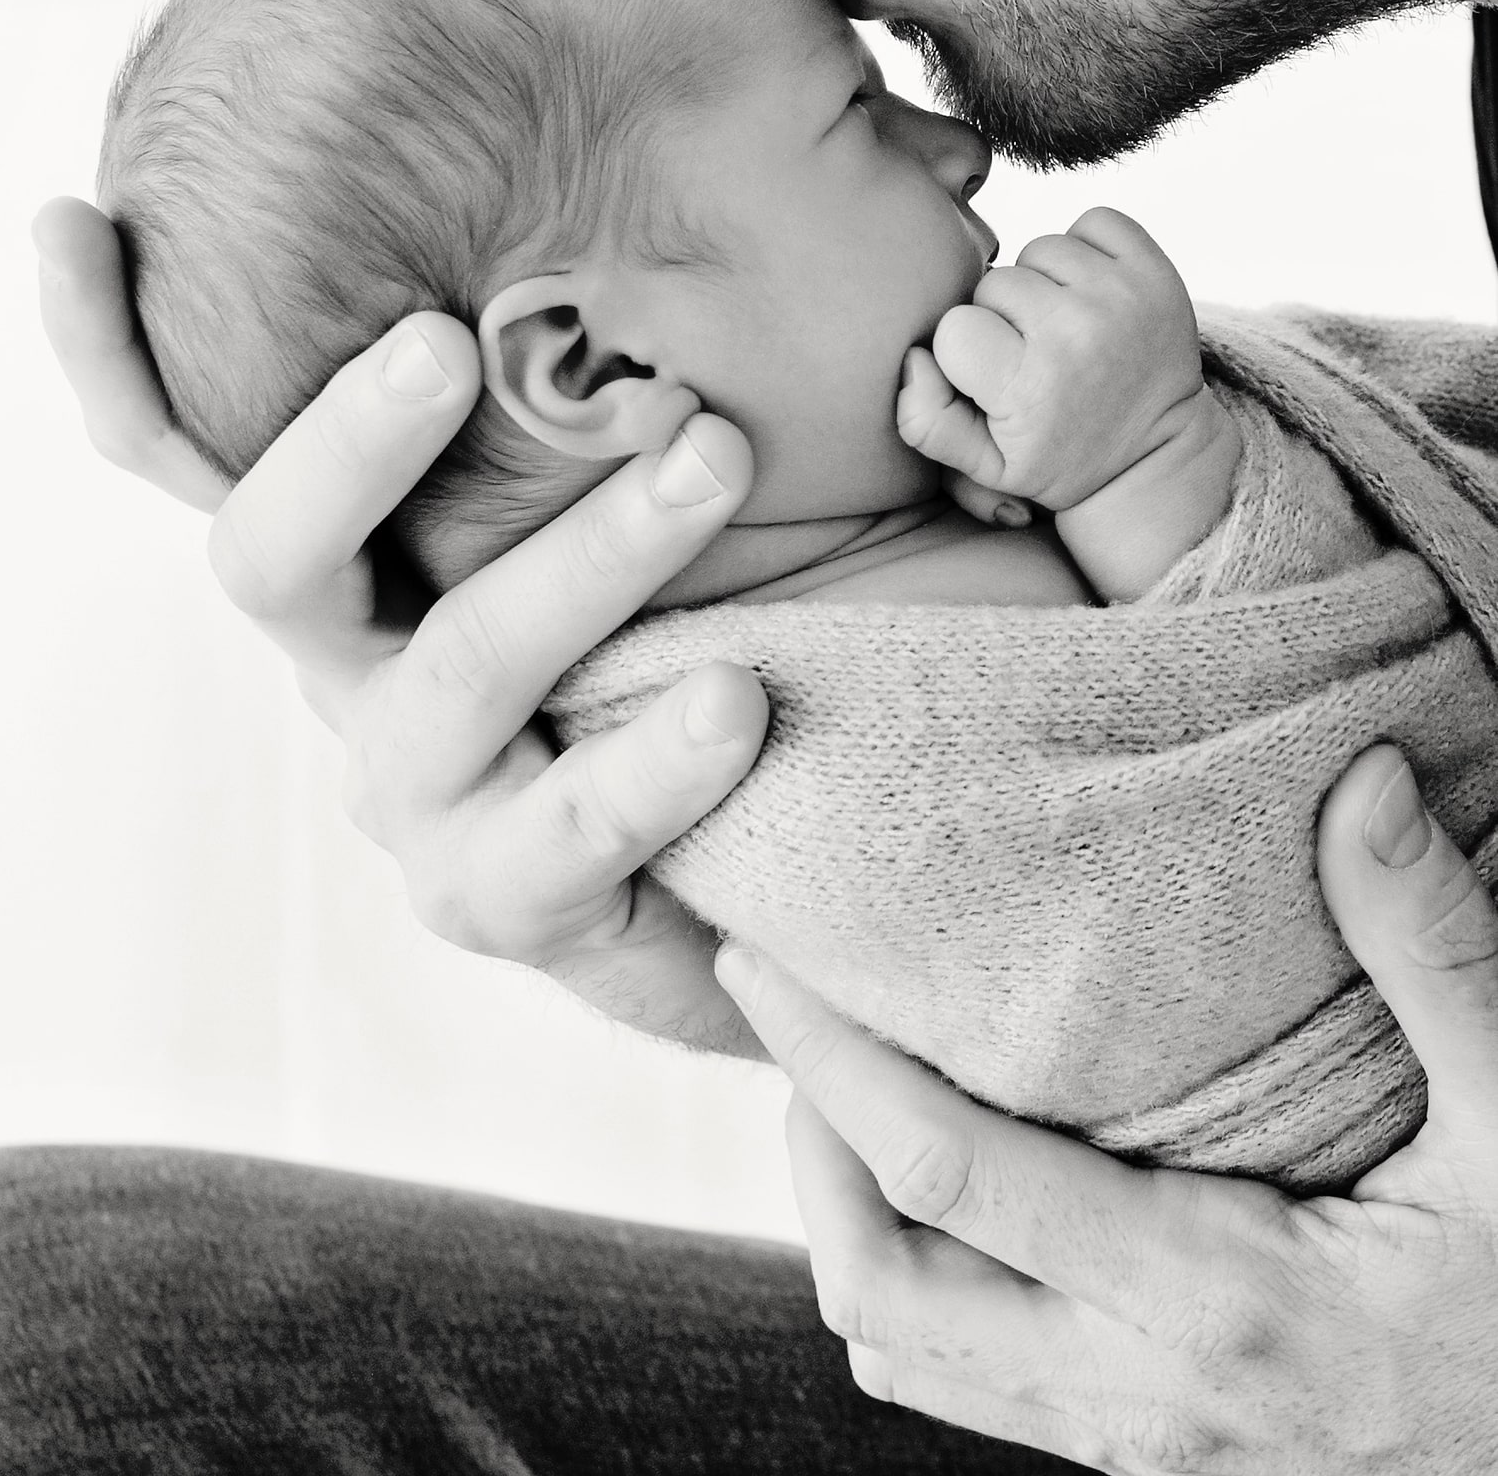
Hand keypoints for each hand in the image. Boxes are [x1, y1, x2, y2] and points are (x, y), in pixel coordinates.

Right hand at [35, 197, 771, 1054]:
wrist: (763, 836)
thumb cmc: (712, 609)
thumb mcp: (639, 473)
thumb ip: (603, 358)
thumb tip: (657, 112)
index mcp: (354, 557)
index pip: (197, 454)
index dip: (111, 353)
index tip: (74, 219)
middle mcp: (353, 666)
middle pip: (274, 560)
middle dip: (349, 447)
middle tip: (450, 342)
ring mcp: (418, 793)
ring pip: (458, 668)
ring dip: (588, 558)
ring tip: (707, 456)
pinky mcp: (510, 900)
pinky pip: (572, 831)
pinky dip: (656, 759)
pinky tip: (736, 697)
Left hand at [715, 742, 1497, 1471]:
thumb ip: (1440, 950)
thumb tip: (1362, 782)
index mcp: (1221, 1300)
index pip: (946, 1177)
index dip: (829, 1064)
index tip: (761, 965)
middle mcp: (1147, 1396)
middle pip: (879, 1291)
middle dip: (806, 1152)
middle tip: (797, 1024)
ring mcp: (1136, 1444)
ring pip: (906, 1353)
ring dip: (849, 1223)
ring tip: (851, 1089)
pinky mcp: (1142, 1451)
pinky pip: (968, 1383)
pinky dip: (915, 1283)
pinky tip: (950, 1182)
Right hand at [898, 208, 1204, 510]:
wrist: (1154, 454)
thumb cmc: (1060, 458)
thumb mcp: (984, 467)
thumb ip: (925, 420)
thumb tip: (911, 356)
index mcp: (1028, 385)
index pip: (954, 327)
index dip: (966, 351)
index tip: (996, 378)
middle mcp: (1075, 332)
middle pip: (994, 282)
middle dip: (1002, 315)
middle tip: (1031, 355)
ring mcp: (1120, 295)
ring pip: (1039, 249)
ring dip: (1042, 282)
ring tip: (1060, 326)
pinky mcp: (1154, 270)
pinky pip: (1095, 223)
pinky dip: (1087, 250)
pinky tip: (1090, 295)